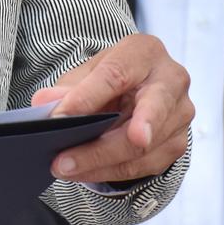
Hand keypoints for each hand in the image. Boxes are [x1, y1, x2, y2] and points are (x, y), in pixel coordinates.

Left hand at [33, 33, 192, 183]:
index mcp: (145, 52)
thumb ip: (68, 87)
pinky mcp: (178, 142)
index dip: (86, 98)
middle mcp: (171, 81)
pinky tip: (83, 172)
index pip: (116, 75)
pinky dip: (109, 172)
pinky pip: (142, 165)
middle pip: (140, 117)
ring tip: (64, 168)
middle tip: (68, 159)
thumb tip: (43, 103)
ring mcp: (179, 114)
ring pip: (140, 149)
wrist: (144, 86)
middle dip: (105, 143)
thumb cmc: (115, 75)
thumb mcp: (88, 73)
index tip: (57, 118)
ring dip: (97, 163)